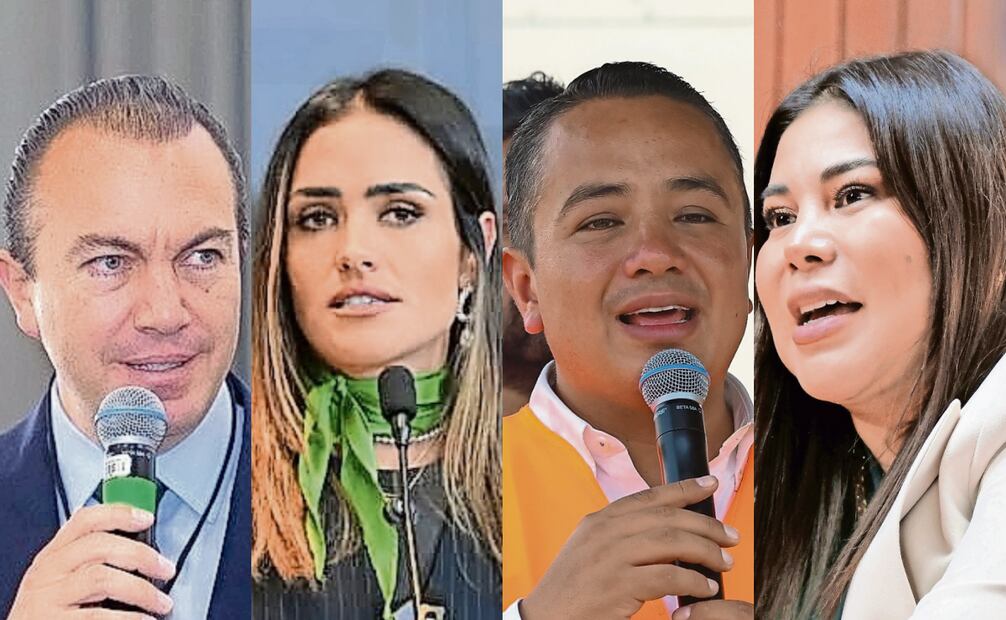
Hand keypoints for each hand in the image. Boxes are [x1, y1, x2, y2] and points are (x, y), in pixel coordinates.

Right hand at [8, 504, 175, 618]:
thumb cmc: (48, 612)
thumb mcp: (60, 579)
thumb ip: (89, 560)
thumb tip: (139, 549)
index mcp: (51, 556)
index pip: (84, 520)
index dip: (119, 513)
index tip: (146, 517)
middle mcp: (47, 572)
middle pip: (99, 546)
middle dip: (142, 555)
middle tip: (166, 568)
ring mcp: (47, 598)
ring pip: (101, 577)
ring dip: (141, 590)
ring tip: (161, 603)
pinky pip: (97, 616)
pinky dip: (129, 618)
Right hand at [520, 476, 738, 619]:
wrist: (546, 617)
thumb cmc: (573, 588)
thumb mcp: (591, 549)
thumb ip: (621, 535)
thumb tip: (665, 531)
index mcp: (600, 520)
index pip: (649, 496)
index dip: (683, 488)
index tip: (710, 484)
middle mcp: (605, 531)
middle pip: (667, 517)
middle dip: (705, 524)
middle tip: (730, 535)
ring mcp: (610, 557)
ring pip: (671, 542)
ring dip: (705, 551)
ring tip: (724, 562)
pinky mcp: (618, 585)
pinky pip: (667, 576)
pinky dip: (692, 581)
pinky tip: (704, 588)